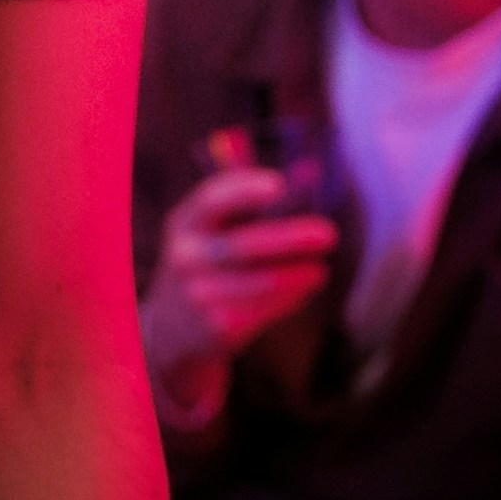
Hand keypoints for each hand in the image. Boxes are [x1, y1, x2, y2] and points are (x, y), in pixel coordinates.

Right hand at [142, 129, 337, 375]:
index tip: (279, 184)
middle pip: (243, 246)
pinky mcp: (217, 327)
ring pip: (260, 282)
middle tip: (329, 234)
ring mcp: (198, 294)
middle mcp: (186, 257)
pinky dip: (290, 298)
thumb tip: (309, 171)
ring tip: (321, 269)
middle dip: (289, 238)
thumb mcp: (211, 230)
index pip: (212, 200)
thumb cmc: (207, 263)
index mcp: (185, 223)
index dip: (243, 190)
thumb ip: (251, 202)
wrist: (172, 328)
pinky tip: (305, 288)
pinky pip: (264, 309)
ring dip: (297, 274)